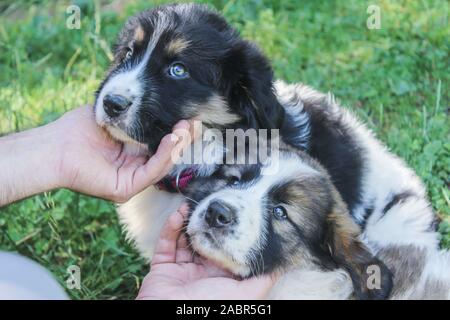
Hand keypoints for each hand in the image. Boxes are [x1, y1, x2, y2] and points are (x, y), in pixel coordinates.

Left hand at [54, 106, 192, 201]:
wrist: (54, 146)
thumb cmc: (79, 129)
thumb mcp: (113, 114)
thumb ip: (135, 111)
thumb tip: (156, 96)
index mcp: (133, 153)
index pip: (161, 144)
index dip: (177, 132)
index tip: (188, 116)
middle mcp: (135, 168)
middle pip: (167, 156)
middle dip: (183, 139)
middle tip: (194, 122)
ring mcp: (131, 180)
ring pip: (163, 165)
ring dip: (177, 146)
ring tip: (186, 128)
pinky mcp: (125, 189)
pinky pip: (151, 173)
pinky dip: (164, 156)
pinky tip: (172, 139)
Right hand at [137, 205, 276, 299]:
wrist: (173, 317)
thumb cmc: (212, 306)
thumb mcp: (245, 294)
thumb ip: (262, 279)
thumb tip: (283, 266)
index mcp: (220, 276)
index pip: (224, 248)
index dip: (225, 232)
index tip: (228, 213)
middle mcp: (202, 271)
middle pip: (204, 241)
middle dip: (204, 223)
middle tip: (207, 205)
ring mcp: (182, 269)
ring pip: (184, 239)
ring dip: (186, 221)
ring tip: (190, 206)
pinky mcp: (163, 267)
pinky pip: (165, 244)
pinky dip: (170, 229)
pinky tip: (177, 215)